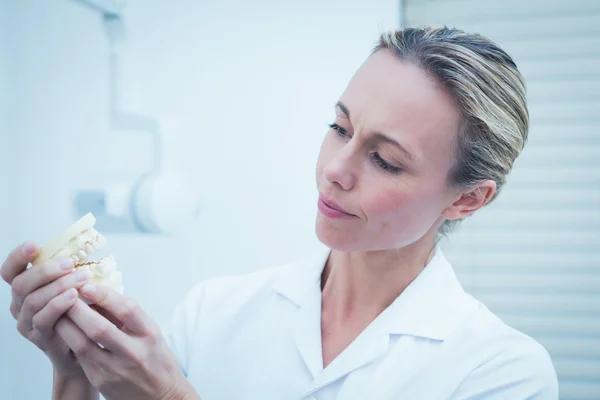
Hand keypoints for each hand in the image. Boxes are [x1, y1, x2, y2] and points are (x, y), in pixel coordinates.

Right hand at [1, 241, 91, 378]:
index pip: (10, 270)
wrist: (83, 345)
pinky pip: (44, 318)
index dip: (18, 257)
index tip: (34, 244)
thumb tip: (82, 247)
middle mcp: (19, 304)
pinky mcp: (39, 337)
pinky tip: (73, 296)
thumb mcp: (72, 285)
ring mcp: (26, 322)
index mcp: (24, 288)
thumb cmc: (79, 308)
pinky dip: (58, 304)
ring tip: (80, 277)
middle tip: (70, 263)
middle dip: (46, 270)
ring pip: (33, 300)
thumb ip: (68, 270)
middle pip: (20, 283)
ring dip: (58, 286)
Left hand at [55, 283, 198, 399]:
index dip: (105, 295)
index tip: (88, 285)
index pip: (127, 309)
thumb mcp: (150, 332)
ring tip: (58, 310)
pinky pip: (80, 356)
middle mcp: (133, 352)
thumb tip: (98, 294)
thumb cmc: (155, 359)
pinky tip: (64, 328)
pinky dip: (69, 339)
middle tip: (65, 294)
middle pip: (99, 327)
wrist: (160, 395)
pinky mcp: (101, 380)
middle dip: (78, 309)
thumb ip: (128, 316)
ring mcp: (115, 369)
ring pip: (82, 343)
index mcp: (149, 335)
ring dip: (66, 324)